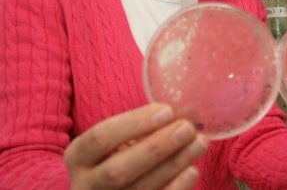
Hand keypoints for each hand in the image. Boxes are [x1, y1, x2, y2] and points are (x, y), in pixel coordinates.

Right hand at [64, 103, 208, 189]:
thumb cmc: (119, 157)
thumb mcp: (122, 140)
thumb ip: (149, 126)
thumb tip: (189, 111)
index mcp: (79, 156)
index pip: (101, 137)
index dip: (134, 124)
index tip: (167, 111)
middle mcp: (86, 185)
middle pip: (119, 169)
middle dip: (157, 147)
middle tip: (187, 128)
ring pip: (140, 188)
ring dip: (174, 165)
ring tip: (200, 143)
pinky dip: (175, 188)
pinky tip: (192, 171)